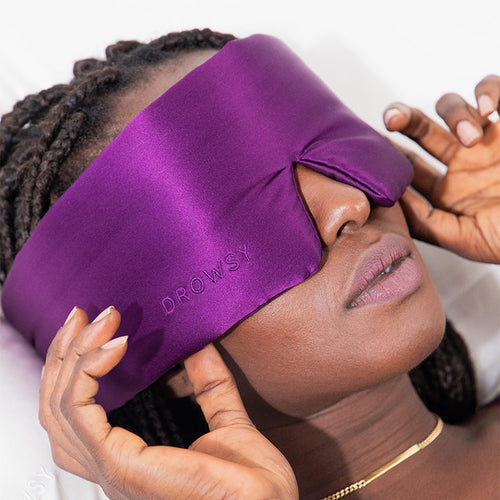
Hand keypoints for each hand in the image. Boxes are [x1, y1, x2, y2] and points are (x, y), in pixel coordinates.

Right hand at [39, 306, 297, 499]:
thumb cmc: (251, 487)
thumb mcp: (228, 420)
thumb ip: (209, 384)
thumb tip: (198, 344)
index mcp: (132, 456)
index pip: (80, 413)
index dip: (79, 367)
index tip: (99, 327)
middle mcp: (114, 464)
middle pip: (59, 407)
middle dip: (67, 353)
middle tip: (83, 314)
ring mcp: (115, 466)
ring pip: (61, 406)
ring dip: (73, 356)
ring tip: (99, 323)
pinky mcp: (122, 465)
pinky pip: (81, 412)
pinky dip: (89, 373)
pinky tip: (115, 347)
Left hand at [383, 74, 499, 263]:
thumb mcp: (466, 239)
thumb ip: (426, 223)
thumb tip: (388, 200)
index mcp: (447, 190)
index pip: (408, 166)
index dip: (389, 155)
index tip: (372, 150)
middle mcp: (463, 161)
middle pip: (422, 129)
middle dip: (404, 119)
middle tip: (393, 119)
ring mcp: (489, 139)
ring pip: (453, 106)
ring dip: (454, 114)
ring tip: (472, 137)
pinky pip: (498, 91)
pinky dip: (489, 91)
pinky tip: (490, 110)